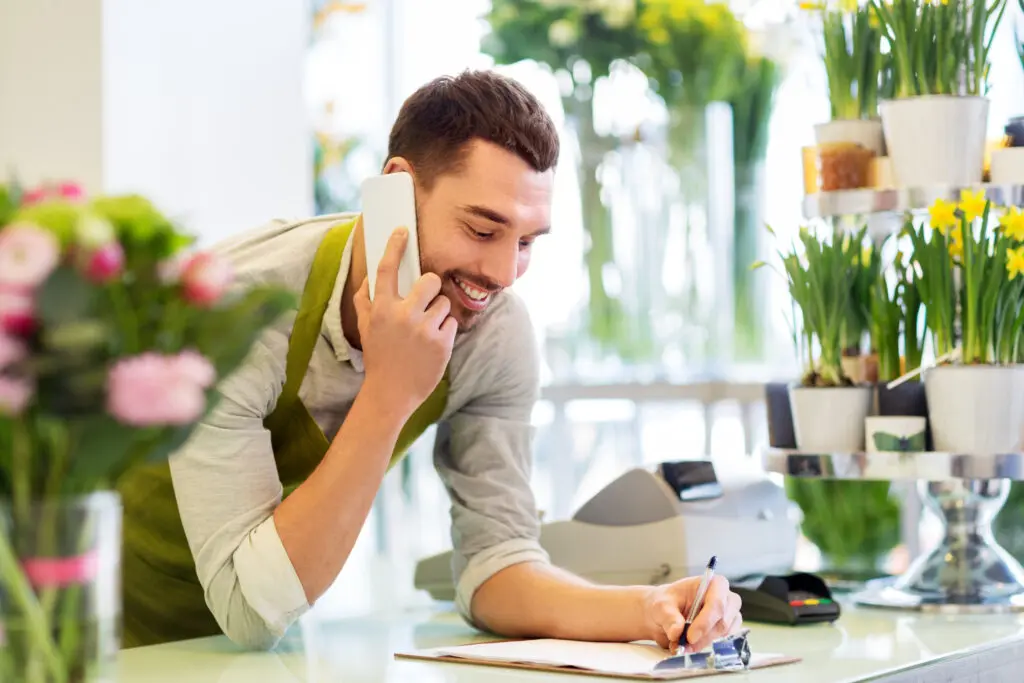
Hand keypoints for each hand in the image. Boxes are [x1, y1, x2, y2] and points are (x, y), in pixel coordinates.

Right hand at [354, 227, 456, 416]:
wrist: (391, 394)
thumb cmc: (379, 358)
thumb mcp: (367, 329)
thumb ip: (365, 302)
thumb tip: (370, 277)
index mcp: (381, 309)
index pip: (387, 270)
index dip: (394, 246)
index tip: (402, 231)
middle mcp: (402, 315)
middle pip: (429, 280)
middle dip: (432, 286)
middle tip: (427, 297)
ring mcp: (424, 329)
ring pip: (444, 303)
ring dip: (438, 313)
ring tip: (426, 331)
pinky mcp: (442, 342)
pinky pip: (451, 322)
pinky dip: (445, 330)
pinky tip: (433, 345)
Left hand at [641, 576, 741, 654]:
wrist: (666, 614)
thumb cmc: (667, 603)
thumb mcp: (662, 606)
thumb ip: (669, 617)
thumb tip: (676, 632)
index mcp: (714, 584)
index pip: (717, 603)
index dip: (705, 622)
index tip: (690, 637)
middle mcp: (727, 598)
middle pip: (722, 622)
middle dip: (702, 637)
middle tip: (683, 645)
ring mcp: (730, 615)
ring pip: (722, 635)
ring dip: (702, 643)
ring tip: (682, 644)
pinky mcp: (727, 630)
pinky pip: (722, 642)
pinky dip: (704, 646)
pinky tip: (690, 645)